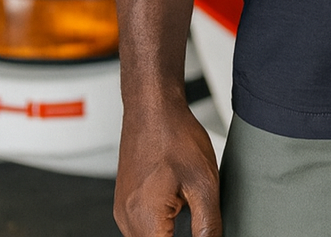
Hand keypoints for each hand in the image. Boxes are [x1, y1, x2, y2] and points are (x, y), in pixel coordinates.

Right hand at [114, 97, 220, 236]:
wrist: (152, 107)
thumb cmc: (174, 135)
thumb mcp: (203, 183)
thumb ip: (207, 225)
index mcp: (144, 218)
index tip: (198, 232)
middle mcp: (127, 219)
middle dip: (177, 236)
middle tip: (194, 212)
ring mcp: (123, 212)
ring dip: (168, 233)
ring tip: (187, 207)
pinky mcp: (124, 204)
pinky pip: (141, 228)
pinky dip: (160, 226)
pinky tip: (177, 206)